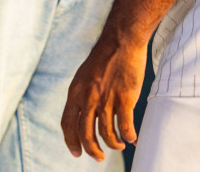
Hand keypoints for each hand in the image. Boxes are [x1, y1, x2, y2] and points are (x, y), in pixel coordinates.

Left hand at [62, 31, 148, 159]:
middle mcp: (88, 98)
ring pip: (106, 134)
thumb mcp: (85, 76)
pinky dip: (128, 136)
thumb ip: (84, 96)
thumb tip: (88, 116)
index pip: (67, 124)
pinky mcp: (124, 98)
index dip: (71, 141)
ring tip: (119, 146)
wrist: (121, 40)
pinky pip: (125, 126)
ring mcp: (106, 99)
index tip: (76, 152)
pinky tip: (132, 139)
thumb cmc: (105, 57)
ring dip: (113, 144)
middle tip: (99, 158)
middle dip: (91, 150)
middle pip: (85, 134)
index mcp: (75, 92)